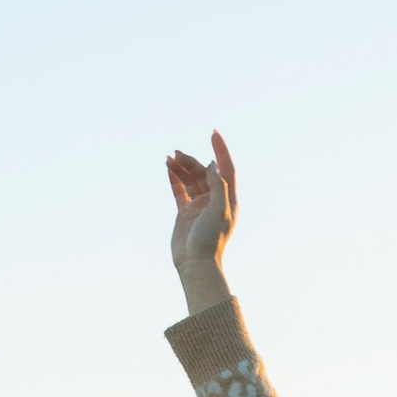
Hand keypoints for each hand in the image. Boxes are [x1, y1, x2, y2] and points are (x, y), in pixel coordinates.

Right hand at [165, 132, 238, 308]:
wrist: (195, 263)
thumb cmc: (211, 239)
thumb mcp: (219, 209)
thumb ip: (218, 185)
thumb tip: (213, 164)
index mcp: (228, 199)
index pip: (226, 169)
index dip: (220, 150)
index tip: (213, 133)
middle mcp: (215, 200)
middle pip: (203, 173)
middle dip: (191, 161)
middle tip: (178, 154)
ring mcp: (199, 206)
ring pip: (190, 180)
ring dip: (181, 168)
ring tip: (169, 158)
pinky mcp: (185, 212)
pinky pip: (179, 190)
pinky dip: (174, 178)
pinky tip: (167, 167)